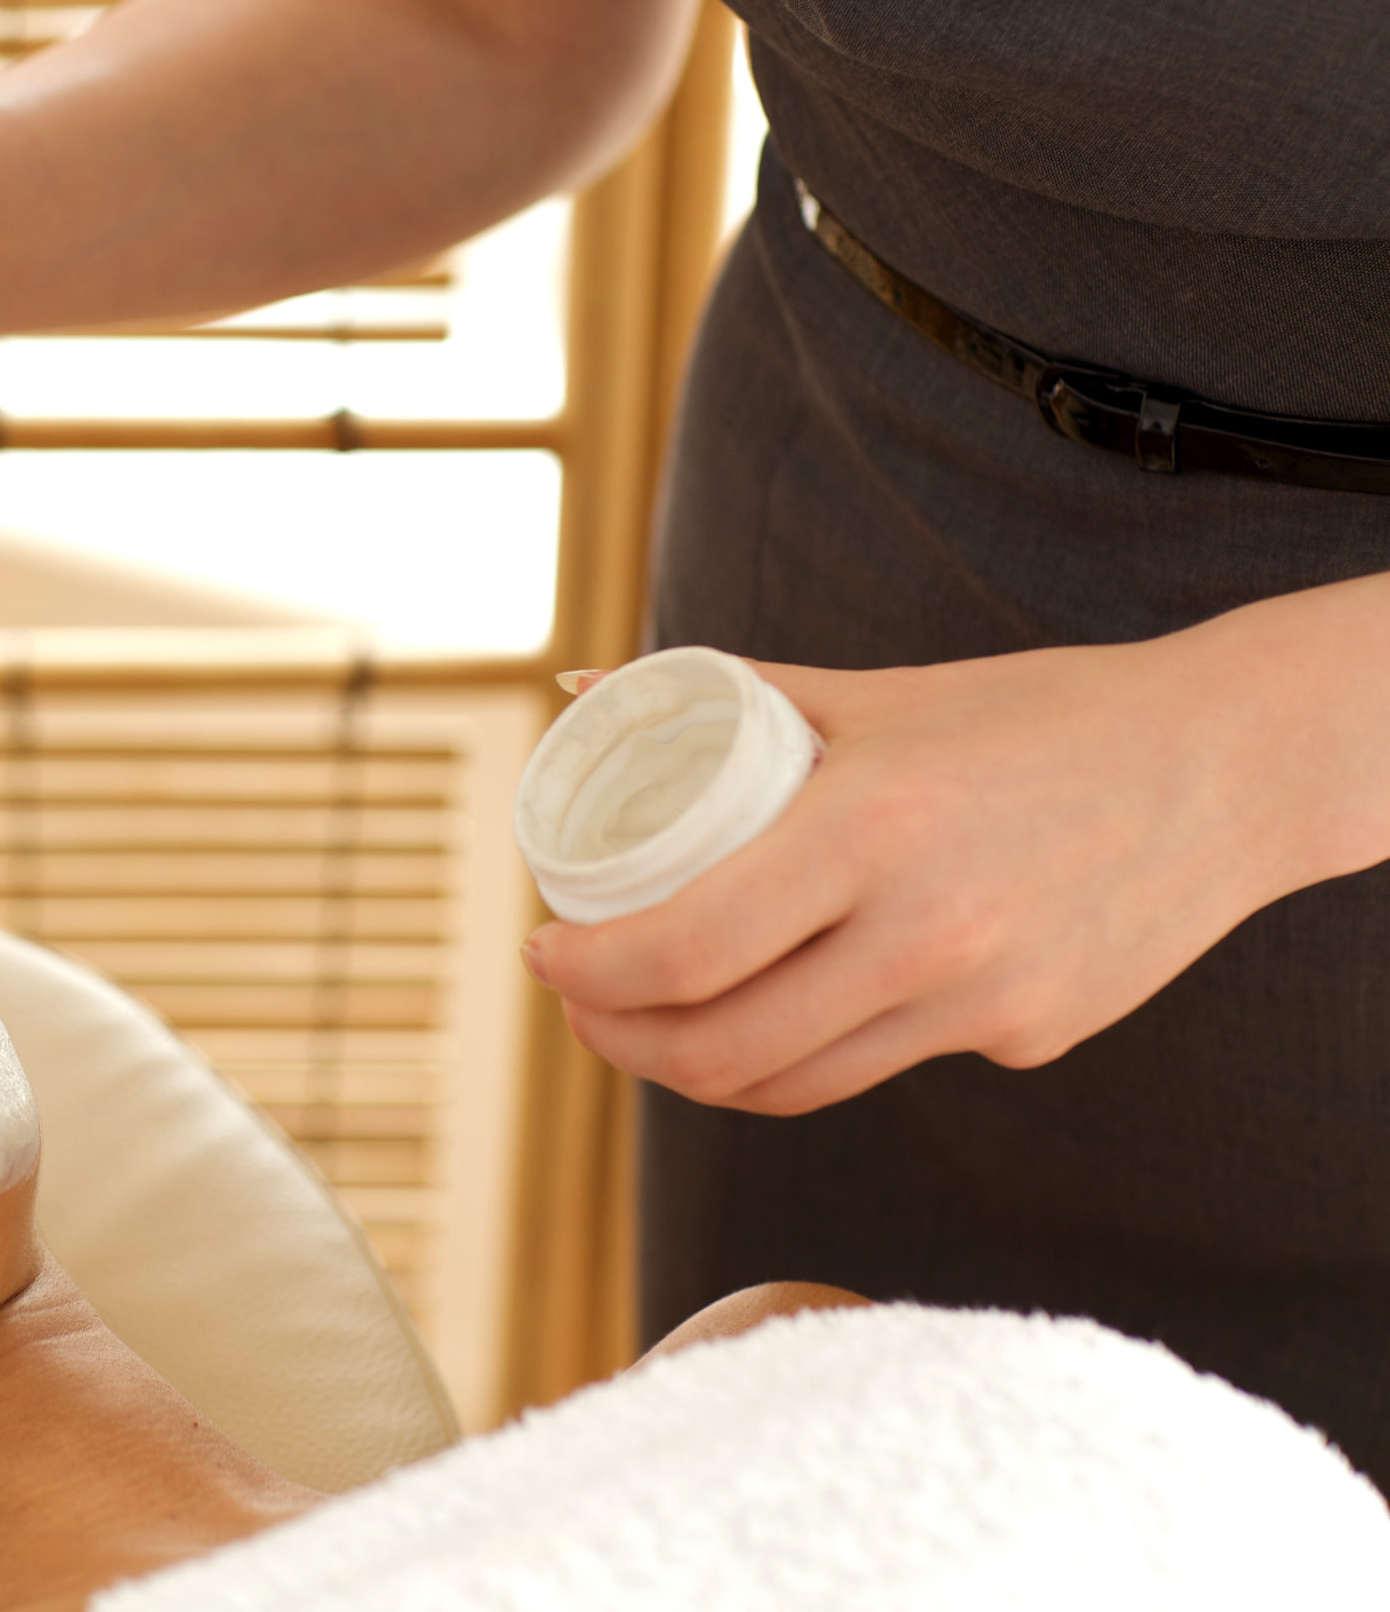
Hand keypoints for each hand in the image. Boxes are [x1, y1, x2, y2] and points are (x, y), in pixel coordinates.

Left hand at [522, 626, 1340, 1115]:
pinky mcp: (1027, 1041)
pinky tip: (785, 1007)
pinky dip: (812, 1049)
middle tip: (581, 1004)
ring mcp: (981, 1003)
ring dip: (696, 1070)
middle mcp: (925, 933)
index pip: (683, 949)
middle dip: (618, 1042)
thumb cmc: (1036, 714)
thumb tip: (582, 686)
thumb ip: (725, 694)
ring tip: (651, 1024)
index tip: (543, 954)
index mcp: (871, 830)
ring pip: (792, 1084)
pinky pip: (884, 1063)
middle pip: (717, 1049)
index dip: (586, 977)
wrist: (1227, 766)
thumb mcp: (876, 693)